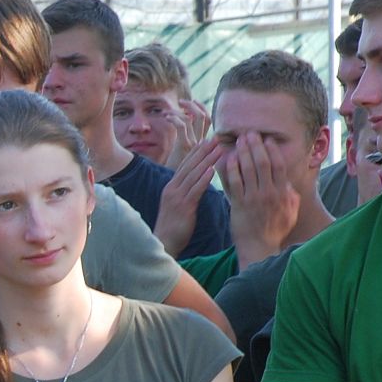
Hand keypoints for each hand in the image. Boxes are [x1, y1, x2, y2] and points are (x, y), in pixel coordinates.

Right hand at [155, 136, 223, 255]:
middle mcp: (172, 189)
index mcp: (171, 188)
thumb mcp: (177, 206)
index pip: (185, 165)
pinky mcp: (183, 207)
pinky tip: (212, 169)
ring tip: (219, 148)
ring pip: (194, 174)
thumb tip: (197, 185)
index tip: (207, 141)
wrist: (162, 244)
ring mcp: (177, 197)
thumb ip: (186, 194)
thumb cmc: (173, 228)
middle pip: (190, 165)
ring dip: (207, 160)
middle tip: (216, 137)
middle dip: (204, 151)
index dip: (196, 152)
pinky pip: (195, 190)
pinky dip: (204, 178)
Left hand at [163, 98, 211, 169]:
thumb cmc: (178, 175)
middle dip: (193, 106)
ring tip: (168, 111)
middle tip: (182, 101)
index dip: (202, 109)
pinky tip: (166, 118)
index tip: (193, 102)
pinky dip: (174, 118)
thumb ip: (187, 146)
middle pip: (204, 117)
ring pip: (193, 118)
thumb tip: (186, 132)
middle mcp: (201, 142)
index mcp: (202, 144)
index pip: (208, 121)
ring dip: (180, 111)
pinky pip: (182, 126)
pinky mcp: (184, 146)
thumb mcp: (184, 158)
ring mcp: (194, 143)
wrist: (178, 190)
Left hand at [225, 131, 300, 266]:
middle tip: (250, 133)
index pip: (279, 165)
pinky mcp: (239, 204)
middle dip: (256, 146)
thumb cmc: (275, 230)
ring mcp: (254, 198)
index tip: (267, 139)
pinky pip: (234, 182)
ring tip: (239, 140)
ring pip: (248, 169)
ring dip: (243, 153)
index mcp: (283, 193)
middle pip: (263, 163)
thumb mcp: (291, 212)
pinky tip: (227, 158)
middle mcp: (269, 193)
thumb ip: (291, 195)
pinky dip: (231, 169)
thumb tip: (289, 182)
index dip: (272, 150)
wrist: (259, 247)